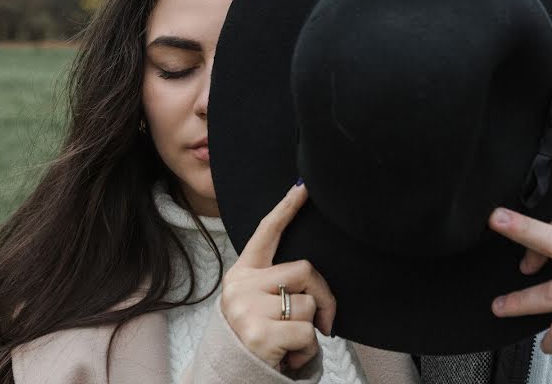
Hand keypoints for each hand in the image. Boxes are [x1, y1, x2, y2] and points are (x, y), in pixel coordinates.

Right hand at [220, 184, 336, 371]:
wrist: (229, 379)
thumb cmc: (253, 340)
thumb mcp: (258, 305)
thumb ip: (278, 284)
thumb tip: (314, 283)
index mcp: (241, 274)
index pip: (265, 233)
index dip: (286, 208)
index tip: (304, 187)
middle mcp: (240, 287)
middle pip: (304, 270)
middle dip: (322, 296)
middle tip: (321, 322)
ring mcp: (248, 310)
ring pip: (309, 304)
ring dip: (311, 330)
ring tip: (288, 344)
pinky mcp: (260, 335)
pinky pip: (308, 332)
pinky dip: (308, 350)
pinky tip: (287, 357)